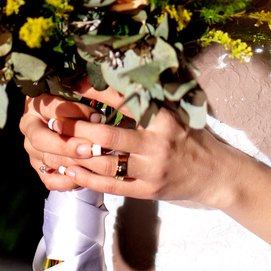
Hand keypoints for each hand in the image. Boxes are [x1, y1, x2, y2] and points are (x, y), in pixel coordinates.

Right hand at [18, 93, 105, 191]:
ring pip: (47, 160)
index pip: (52, 108)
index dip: (75, 113)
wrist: (62, 125)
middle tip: (90, 148)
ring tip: (96, 162)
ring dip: (73, 163)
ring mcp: (31, 150)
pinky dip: (68, 180)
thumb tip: (97, 120)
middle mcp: (29, 127)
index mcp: (37, 105)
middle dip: (67, 145)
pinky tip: (86, 175)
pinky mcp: (38, 168)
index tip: (96, 118)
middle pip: (40, 139)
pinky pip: (50, 180)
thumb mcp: (77, 100)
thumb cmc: (74, 107)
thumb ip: (84, 106)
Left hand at [40, 85, 231, 207]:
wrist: (216, 173)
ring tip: (56, 145)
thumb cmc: (191, 138)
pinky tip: (70, 171)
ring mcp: (152, 170)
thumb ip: (148, 102)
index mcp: (163, 119)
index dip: (95, 92)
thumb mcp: (175, 113)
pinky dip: (88, 179)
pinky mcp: (148, 191)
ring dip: (77, 155)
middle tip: (54, 118)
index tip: (72, 84)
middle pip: (108, 135)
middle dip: (77, 127)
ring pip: (106, 163)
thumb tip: (114, 80)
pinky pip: (112, 185)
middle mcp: (157, 144)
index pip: (123, 101)